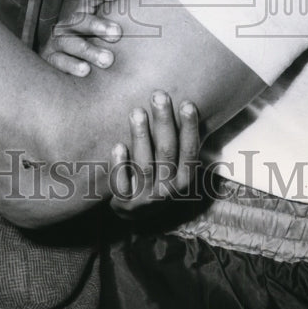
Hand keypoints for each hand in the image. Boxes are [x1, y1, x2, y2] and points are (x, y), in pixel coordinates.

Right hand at [40, 0, 121, 75]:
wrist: (63, 75)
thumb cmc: (93, 52)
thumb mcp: (102, 37)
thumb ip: (116, 29)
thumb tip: (145, 16)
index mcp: (81, 15)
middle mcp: (67, 25)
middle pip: (79, 19)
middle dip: (97, 25)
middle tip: (116, 33)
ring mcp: (57, 42)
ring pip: (68, 41)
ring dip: (88, 50)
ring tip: (107, 59)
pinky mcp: (51, 59)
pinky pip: (59, 61)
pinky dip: (72, 65)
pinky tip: (85, 71)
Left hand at [109, 91, 200, 217]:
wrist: (134, 212)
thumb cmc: (158, 177)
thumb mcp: (174, 167)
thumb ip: (179, 142)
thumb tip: (188, 102)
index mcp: (184, 179)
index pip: (190, 150)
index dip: (189, 128)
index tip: (187, 103)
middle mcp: (168, 190)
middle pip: (166, 152)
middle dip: (164, 122)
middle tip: (159, 95)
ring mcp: (146, 198)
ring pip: (144, 165)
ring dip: (140, 137)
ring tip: (137, 111)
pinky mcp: (124, 203)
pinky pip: (121, 184)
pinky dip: (119, 165)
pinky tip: (117, 145)